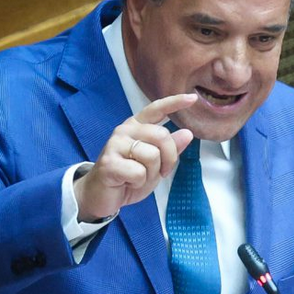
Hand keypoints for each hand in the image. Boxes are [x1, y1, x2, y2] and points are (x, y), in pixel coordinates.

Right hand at [73, 93, 197, 220]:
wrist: (102, 196)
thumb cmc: (128, 178)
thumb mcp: (156, 164)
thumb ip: (170, 148)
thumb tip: (187, 133)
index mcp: (137, 126)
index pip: (156, 109)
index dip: (175, 102)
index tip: (192, 98)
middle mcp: (125, 131)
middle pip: (162, 135)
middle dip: (169, 158)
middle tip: (161, 172)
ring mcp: (115, 145)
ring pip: (152, 156)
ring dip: (151, 174)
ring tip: (137, 178)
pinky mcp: (109, 162)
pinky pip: (139, 172)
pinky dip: (139, 183)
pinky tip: (128, 183)